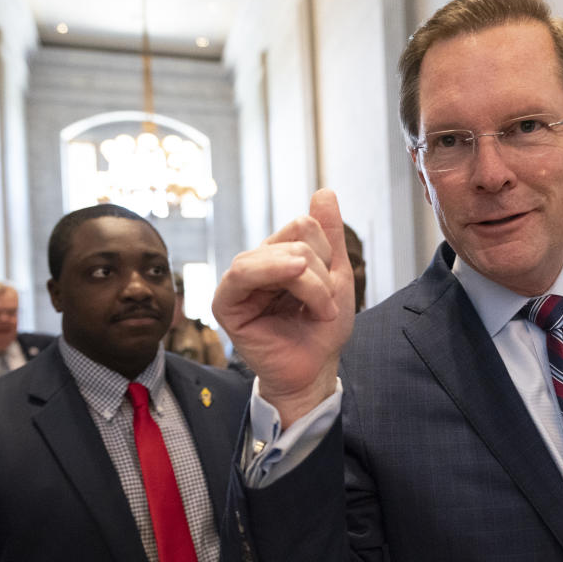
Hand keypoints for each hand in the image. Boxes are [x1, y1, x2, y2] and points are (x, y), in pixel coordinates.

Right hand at [213, 189, 354, 427]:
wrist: (314, 370)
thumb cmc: (322, 329)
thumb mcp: (336, 276)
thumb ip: (329, 234)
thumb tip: (324, 191)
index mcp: (278, 255)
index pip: (304, 225)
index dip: (327, 254)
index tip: (334, 290)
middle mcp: (256, 263)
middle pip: (296, 234)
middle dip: (323, 273)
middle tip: (326, 307)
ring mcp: (239, 281)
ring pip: (279, 253)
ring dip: (312, 285)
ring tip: (320, 312)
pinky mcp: (226, 302)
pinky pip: (243, 273)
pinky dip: (277, 276)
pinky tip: (295, 288)